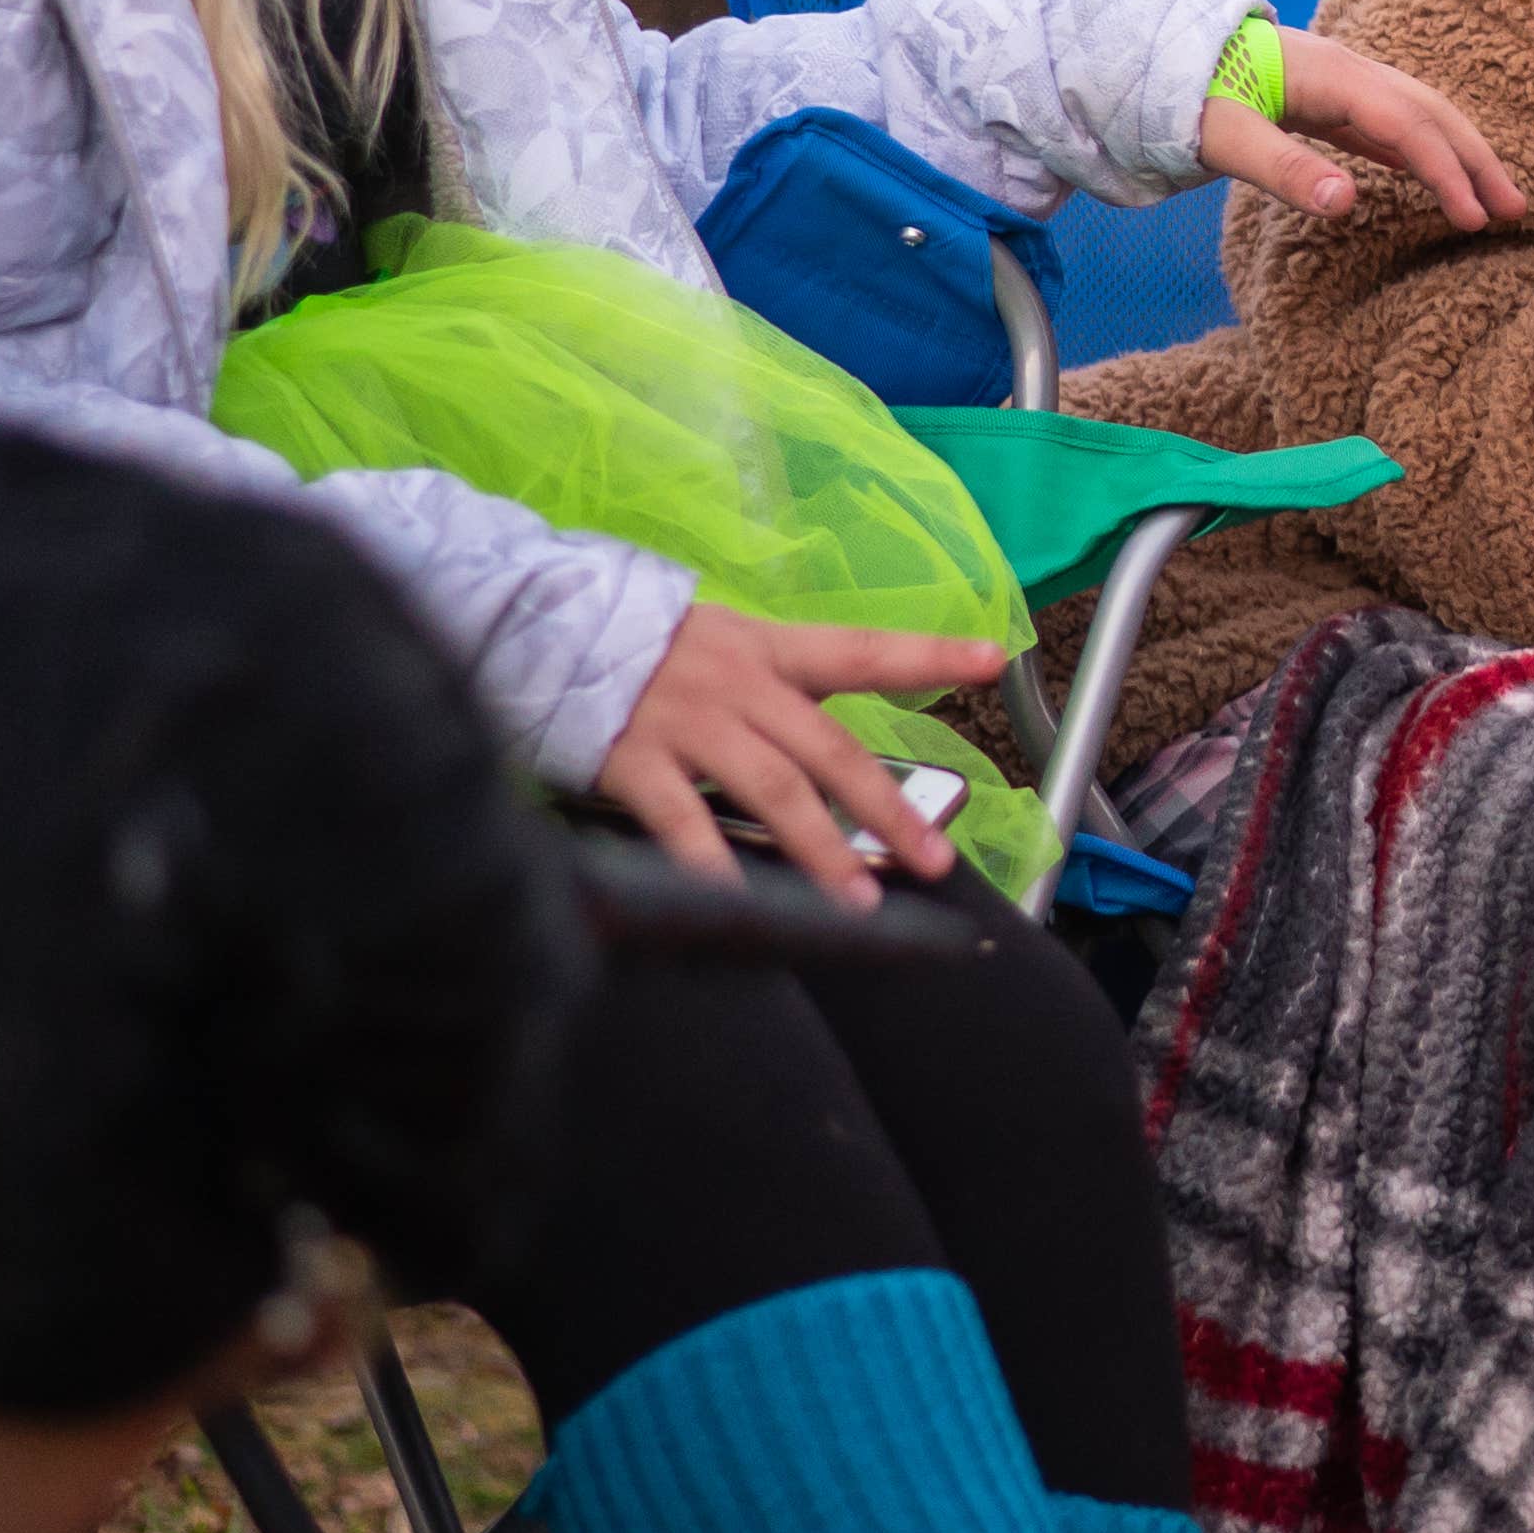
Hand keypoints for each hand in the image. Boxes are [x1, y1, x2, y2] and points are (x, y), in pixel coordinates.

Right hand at [598, 602, 1008, 905]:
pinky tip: (738, 906)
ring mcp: (687, 721)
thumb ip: (771, 698)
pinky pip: (681, 821)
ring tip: (859, 904)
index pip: (862, 647)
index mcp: (766, 649)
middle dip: (886, 807)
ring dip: (821, 849)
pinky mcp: (633, 759)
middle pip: (829, 746)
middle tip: (934, 858)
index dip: (928, 654)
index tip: (994, 658)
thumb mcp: (718, 652)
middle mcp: (737, 682)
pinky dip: (712, 866)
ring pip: (772, 788)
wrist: (540, 625)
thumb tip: (828, 769)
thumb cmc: (639, 652)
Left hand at [1199, 26, 1524, 229]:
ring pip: (1418, 114)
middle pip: (1430, 112)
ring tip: (1493, 199)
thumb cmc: (1184, 94)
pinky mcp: (1327, 98)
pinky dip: (1423, 151)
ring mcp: (1341, 82)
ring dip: (1459, 154)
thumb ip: (1283, 168)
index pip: (1407, 124)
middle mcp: (1348, 71)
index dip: (1446, 171)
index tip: (1474, 219)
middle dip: (1476, 159)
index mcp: (1330, 76)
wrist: (1156, 50)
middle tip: (1516, 211)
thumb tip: (1347, 203)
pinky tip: (1435, 179)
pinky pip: (1391, 124)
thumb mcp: (1224, 137)